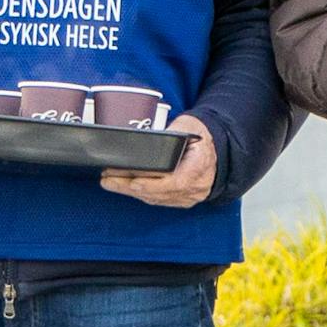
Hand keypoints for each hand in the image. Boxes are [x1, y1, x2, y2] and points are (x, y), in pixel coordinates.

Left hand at [101, 114, 217, 207]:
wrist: (217, 148)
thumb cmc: (201, 135)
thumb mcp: (187, 125)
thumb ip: (169, 134)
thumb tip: (143, 140)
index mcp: (201, 165)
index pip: (176, 181)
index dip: (153, 185)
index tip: (133, 181)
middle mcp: (197, 185)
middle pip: (160, 192)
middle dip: (130, 186)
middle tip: (108, 179)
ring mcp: (191, 195)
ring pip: (156, 198)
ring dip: (131, 191)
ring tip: (110, 182)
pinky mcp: (183, 200)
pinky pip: (159, 200)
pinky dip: (141, 194)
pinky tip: (126, 187)